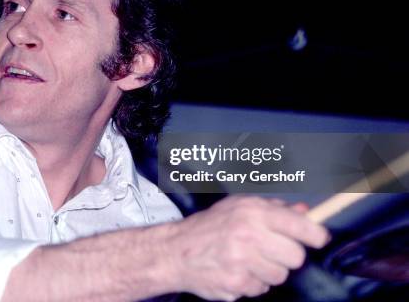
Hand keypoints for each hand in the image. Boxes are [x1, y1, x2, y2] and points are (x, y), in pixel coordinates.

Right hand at [167, 196, 329, 300]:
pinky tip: (237, 270)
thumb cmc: (209, 227)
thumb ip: (273, 208)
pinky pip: (262, 288)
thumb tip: (304, 211)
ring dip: (269, 270)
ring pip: (280, 275)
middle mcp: (248, 234)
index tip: (319, 238)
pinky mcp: (236, 283)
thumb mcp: (238, 206)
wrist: (176, 250)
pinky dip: (253, 282)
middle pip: (296, 256)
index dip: (316, 234)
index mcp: (252, 211)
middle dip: (287, 255)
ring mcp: (242, 261)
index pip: (300, 226)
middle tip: (272, 250)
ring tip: (248, 260)